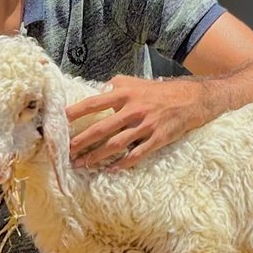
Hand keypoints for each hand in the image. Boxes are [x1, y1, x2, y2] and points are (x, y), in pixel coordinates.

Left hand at [66, 75, 201, 170]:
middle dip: (81, 142)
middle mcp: (133, 110)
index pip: (94, 103)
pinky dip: (123, 164)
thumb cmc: (160, 91)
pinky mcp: (157, 139)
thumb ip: (115, 86)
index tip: (61, 120)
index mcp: (125, 94)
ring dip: (97, 156)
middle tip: (66, 151)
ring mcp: (146, 126)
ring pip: (116, 145)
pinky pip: (137, 155)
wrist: (191, 99)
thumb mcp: (135, 82)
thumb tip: (97, 92)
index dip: (76, 112)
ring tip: (82, 163)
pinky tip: (111, 169)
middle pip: (101, 129)